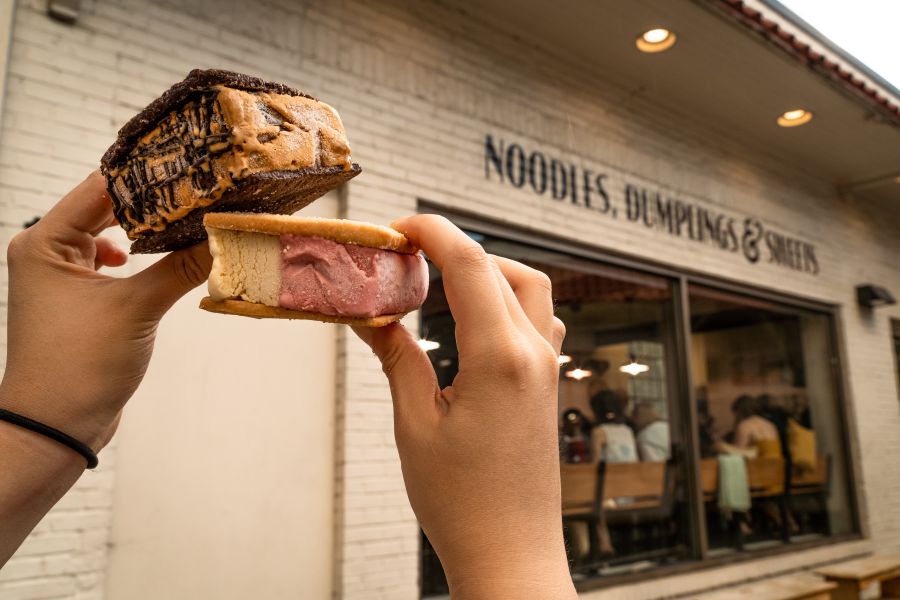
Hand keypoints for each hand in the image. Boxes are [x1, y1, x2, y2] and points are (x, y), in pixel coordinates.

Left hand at [0, 171, 211, 452]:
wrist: (55, 425)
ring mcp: (61, 276)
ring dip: (147, 232)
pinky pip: (111, 265)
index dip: (145, 175)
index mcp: (44, 242)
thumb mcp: (137, 309)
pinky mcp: (78, 299)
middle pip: (106, 209)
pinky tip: (163, 261)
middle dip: (152, 203)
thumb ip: (181, 267)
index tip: (189, 165)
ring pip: (112, 236)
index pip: (100, 189)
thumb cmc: (79, 364)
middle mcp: (47, 252)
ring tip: (189, 221)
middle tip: (199, 191)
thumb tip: (223, 236)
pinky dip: (139, 260)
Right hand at [354, 215, 573, 598]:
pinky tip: (474, 318)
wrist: (510, 552)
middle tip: (405, 255)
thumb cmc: (461, 501)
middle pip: (500, 268)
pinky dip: (506, 300)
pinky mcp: (548, 385)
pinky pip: (538, 319)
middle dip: (452, 248)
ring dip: (487, 271)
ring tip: (438, 281)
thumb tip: (372, 316)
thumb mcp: (415, 424)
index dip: (433, 232)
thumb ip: (397, 358)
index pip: (470, 265)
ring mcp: (548, 369)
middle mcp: (534, 354)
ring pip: (529, 288)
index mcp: (499, 357)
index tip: (398, 225)